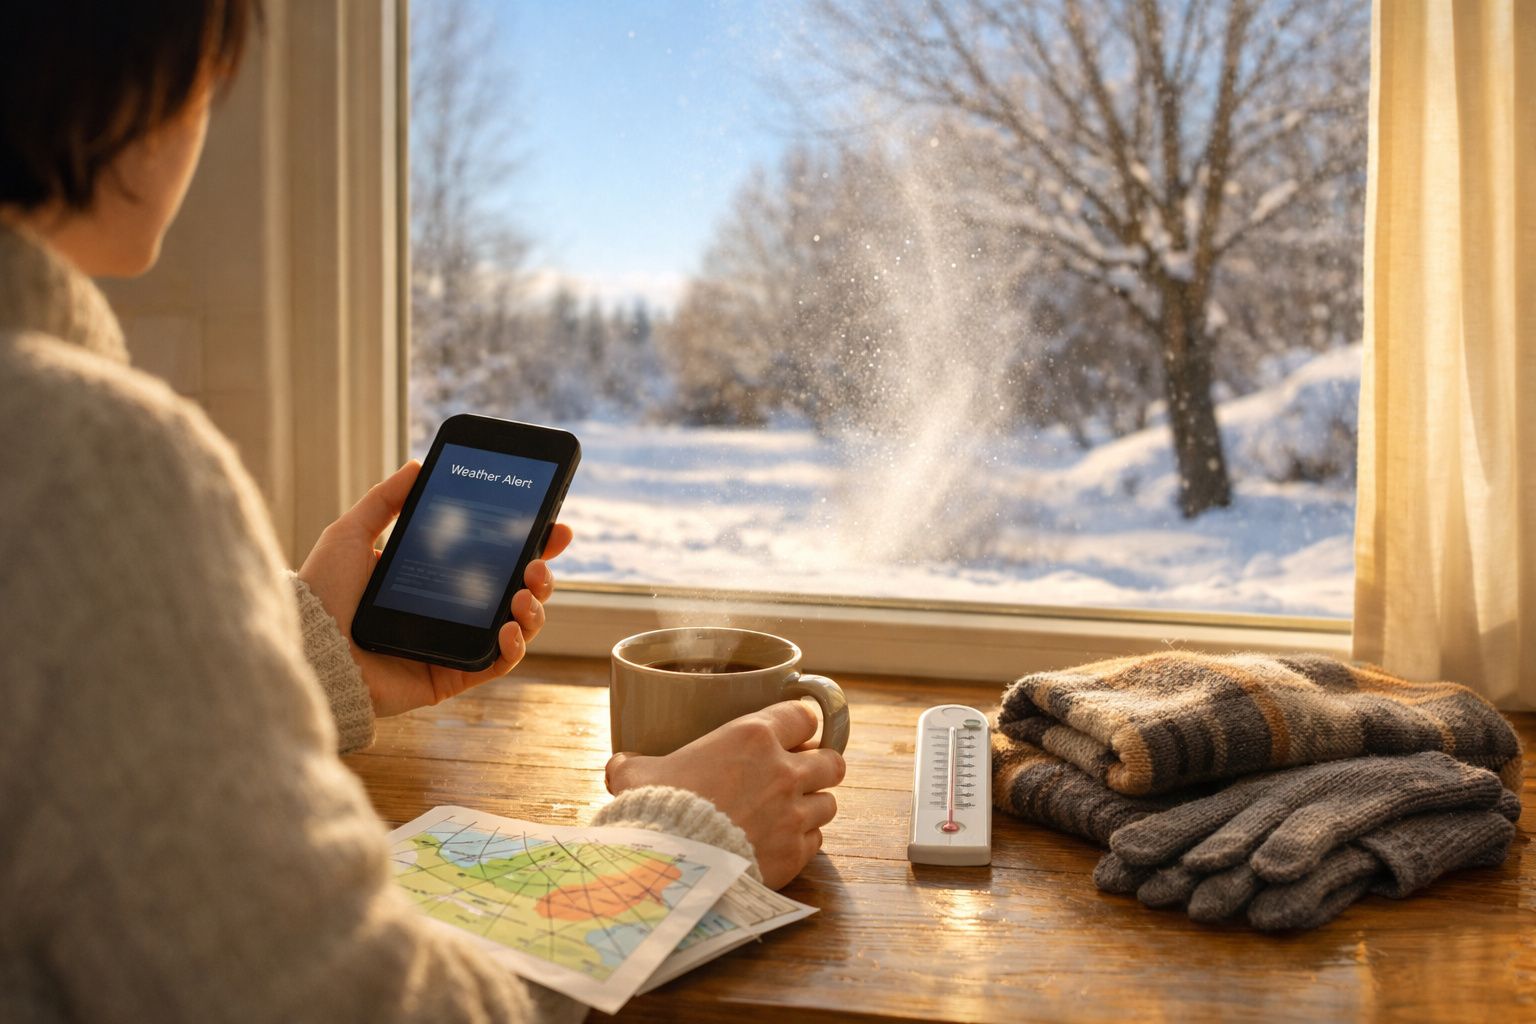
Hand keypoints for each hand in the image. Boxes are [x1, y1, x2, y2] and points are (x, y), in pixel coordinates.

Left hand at [297, 460, 573, 716]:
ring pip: (517, 626)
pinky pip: (498, 663)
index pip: (492, 557)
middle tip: (540, 560)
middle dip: (541, 573)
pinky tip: (509, 628)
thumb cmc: (322, 594)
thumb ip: (385, 499)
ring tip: (523, 592)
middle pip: (515, 590)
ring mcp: (454, 643)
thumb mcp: (351, 533)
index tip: (552, 525)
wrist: (309, 646)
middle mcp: (449, 611)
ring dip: (534, 607)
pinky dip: (515, 647)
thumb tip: (417, 466)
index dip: (528, 542)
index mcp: (433, 577)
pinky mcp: (452, 675)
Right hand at [604, 702, 846, 888]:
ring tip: (788, 814)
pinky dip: (802, 843)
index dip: (799, 726)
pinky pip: (816, 842)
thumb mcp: (638, 775)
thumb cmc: (655, 809)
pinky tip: (780, 845)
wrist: (669, 865)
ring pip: (829, 803)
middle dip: (820, 767)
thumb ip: (635, 765)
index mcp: (752, 736)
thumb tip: (618, 766)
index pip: (804, 715)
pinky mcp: (795, 853)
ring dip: (812, 807)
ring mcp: (794, 814)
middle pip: (833, 761)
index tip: (791, 735)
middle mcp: (783, 771)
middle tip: (799, 776)